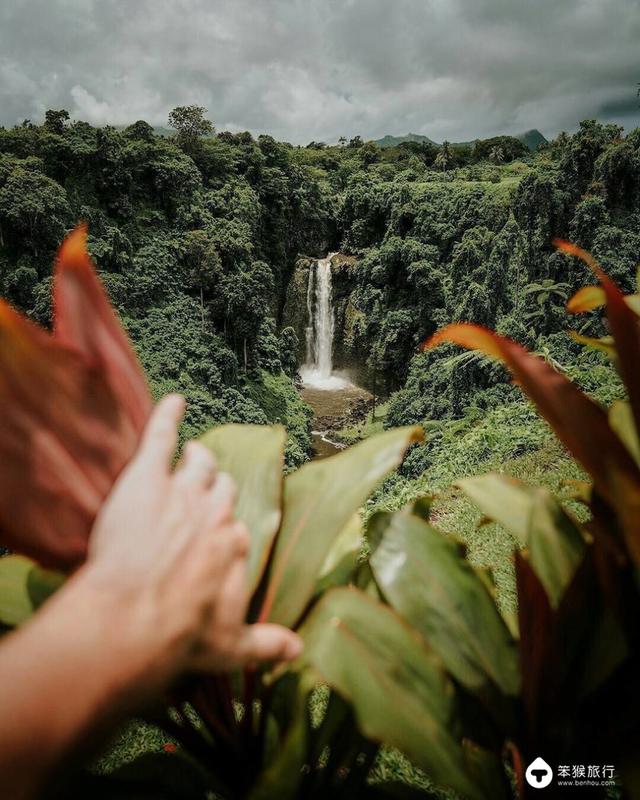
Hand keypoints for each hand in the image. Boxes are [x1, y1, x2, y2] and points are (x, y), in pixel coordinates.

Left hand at [84, 394, 301, 686]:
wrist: (135, 619)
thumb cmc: (181, 636)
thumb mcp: (230, 649)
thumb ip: (265, 644)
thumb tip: (300, 653)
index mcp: (235, 544)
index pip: (237, 528)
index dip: (225, 532)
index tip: (218, 536)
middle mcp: (216, 513)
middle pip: (222, 489)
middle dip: (216, 488)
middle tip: (206, 489)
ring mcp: (184, 491)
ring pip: (198, 464)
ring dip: (198, 458)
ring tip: (195, 451)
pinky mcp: (149, 477)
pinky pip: (162, 438)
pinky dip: (167, 417)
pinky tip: (173, 401)